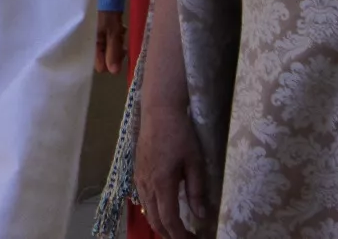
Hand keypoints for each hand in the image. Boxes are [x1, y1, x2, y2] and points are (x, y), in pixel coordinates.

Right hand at [95, 10, 126, 73]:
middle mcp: (93, 42)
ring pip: (110, 48)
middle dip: (116, 53)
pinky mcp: (103, 28)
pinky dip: (117, 36)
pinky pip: (111, 38)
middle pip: (106, 58)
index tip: (120, 54)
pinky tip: (121, 28)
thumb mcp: (112, 33)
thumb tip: (114, 73)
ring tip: (122, 32)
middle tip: (123, 44)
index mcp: (92, 45)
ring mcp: (97, 34)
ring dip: (118, 44)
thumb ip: (113, 52)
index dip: (112, 63)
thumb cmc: (108, 13)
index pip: (100, 66)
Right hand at [134, 103, 206, 238]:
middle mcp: (146, 184)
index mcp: (161, 183)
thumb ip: (196, 190)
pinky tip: (163, 209)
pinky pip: (142, 199)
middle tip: (186, 238)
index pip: (169, 219)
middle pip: (154, 220)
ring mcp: (139, 178)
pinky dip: (153, 211)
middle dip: (169, 234)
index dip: (179, 235)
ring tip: (176, 229)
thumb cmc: (180, 134)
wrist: (159, 111)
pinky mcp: (137, 171)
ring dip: (160, 224)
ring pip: (147, 211)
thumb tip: (200, 215)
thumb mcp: (195, 161)